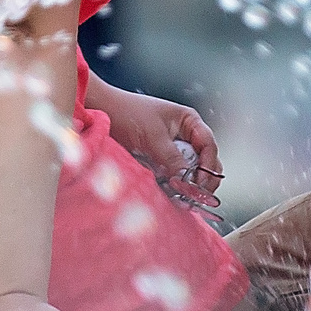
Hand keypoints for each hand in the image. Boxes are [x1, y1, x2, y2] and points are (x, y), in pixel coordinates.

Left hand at [99, 89, 222, 208]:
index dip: (208, 166)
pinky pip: (173, 177)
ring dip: (187, 185)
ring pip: (190, 172)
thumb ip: (172, 158)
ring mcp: (172, 150)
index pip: (209, 147)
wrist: (101, 111)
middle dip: (202, 179)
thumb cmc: (127, 113)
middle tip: (193, 195)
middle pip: (205, 162)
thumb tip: (188, 182)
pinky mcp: (159, 161)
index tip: (200, 184)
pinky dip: (174, 187)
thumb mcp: (153, 136)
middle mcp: (184, 136)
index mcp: (189, 122)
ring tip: (181, 198)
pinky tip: (171, 195)